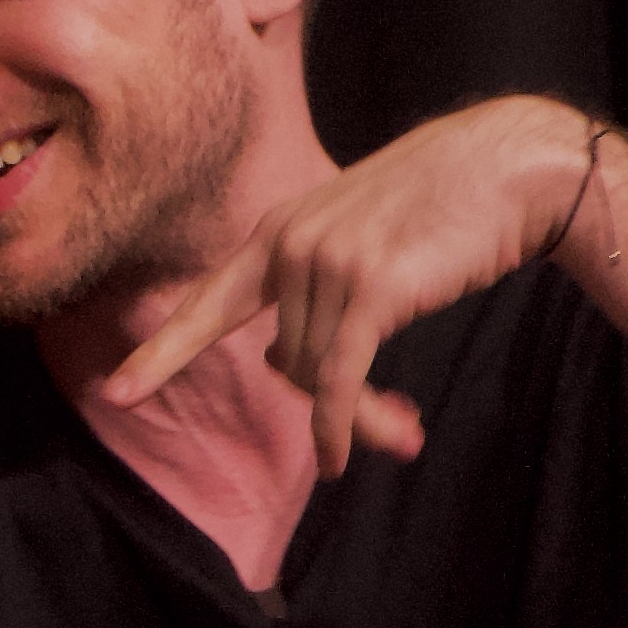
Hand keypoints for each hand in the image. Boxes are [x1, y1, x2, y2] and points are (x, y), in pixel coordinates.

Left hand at [98, 94, 600, 475]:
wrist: (510, 167)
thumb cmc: (441, 206)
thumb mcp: (356, 238)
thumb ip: (308, 289)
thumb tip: (272, 361)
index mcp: (277, 232)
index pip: (207, 304)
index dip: (162, 356)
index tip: (117, 395)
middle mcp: (290, 245)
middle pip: (285, 360)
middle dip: (329, 405)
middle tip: (391, 431)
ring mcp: (326, 264)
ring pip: (318, 375)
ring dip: (360, 417)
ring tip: (405, 431)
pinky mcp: (370, 290)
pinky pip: (338, 380)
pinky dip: (339, 427)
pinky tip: (339, 460)